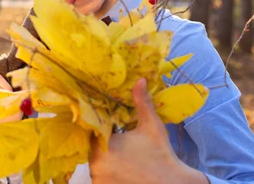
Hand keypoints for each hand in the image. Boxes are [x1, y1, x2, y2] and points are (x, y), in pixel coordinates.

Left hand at [89, 78, 207, 183]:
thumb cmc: (160, 154)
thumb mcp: (151, 125)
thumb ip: (141, 102)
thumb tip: (140, 80)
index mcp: (102, 147)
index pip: (92, 131)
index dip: (99, 126)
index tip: (109, 124)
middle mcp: (95, 166)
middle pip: (92, 148)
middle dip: (103, 142)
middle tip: (118, 139)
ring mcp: (99, 180)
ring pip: (96, 163)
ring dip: (104, 158)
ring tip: (121, 154)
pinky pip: (101, 176)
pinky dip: (107, 171)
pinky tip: (122, 166)